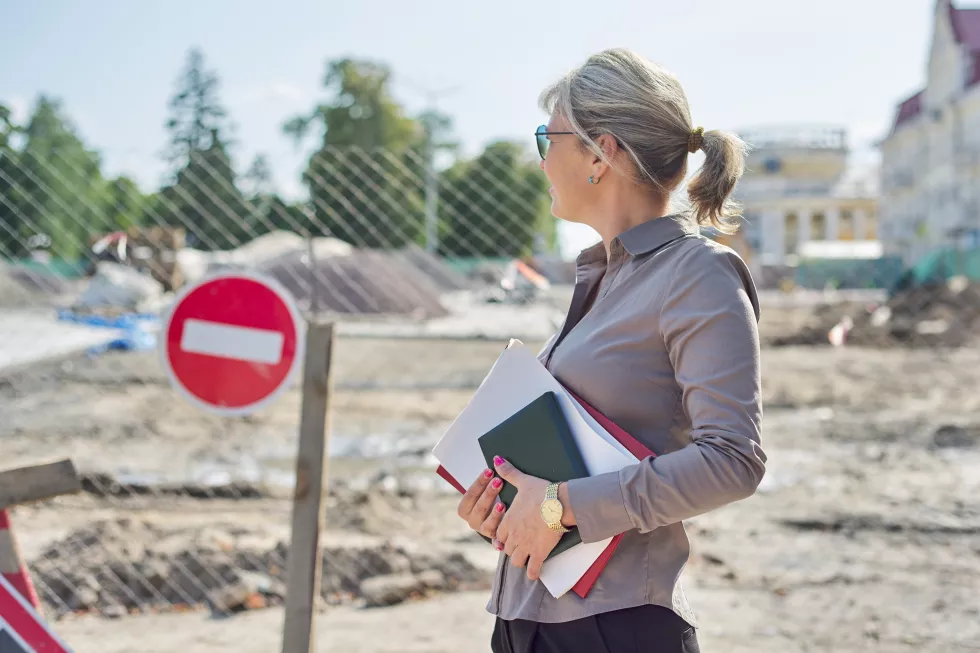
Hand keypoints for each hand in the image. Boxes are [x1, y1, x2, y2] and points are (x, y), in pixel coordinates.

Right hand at [456, 467, 506, 544]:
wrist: (510, 518)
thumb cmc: (498, 499)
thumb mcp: (493, 488)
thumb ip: (492, 477)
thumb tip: (498, 459)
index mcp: (467, 509)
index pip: (469, 496)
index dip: (478, 484)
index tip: (489, 471)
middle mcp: (473, 521)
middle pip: (477, 509)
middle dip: (488, 494)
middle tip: (498, 482)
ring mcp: (485, 531)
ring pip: (486, 525)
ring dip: (493, 515)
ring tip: (502, 504)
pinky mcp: (497, 539)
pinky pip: (498, 539)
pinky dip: (501, 536)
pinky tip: (506, 526)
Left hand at [492, 457, 562, 581]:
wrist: (559, 504)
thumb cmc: (541, 492)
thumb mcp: (522, 481)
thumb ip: (508, 472)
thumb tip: (496, 459)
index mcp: (508, 521)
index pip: (498, 534)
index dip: (503, 536)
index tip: (509, 536)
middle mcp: (514, 535)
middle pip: (506, 549)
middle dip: (512, 548)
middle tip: (519, 546)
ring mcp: (526, 546)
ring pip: (516, 560)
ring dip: (520, 560)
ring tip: (526, 557)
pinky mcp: (539, 553)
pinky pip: (532, 569)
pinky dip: (532, 572)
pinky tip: (534, 572)